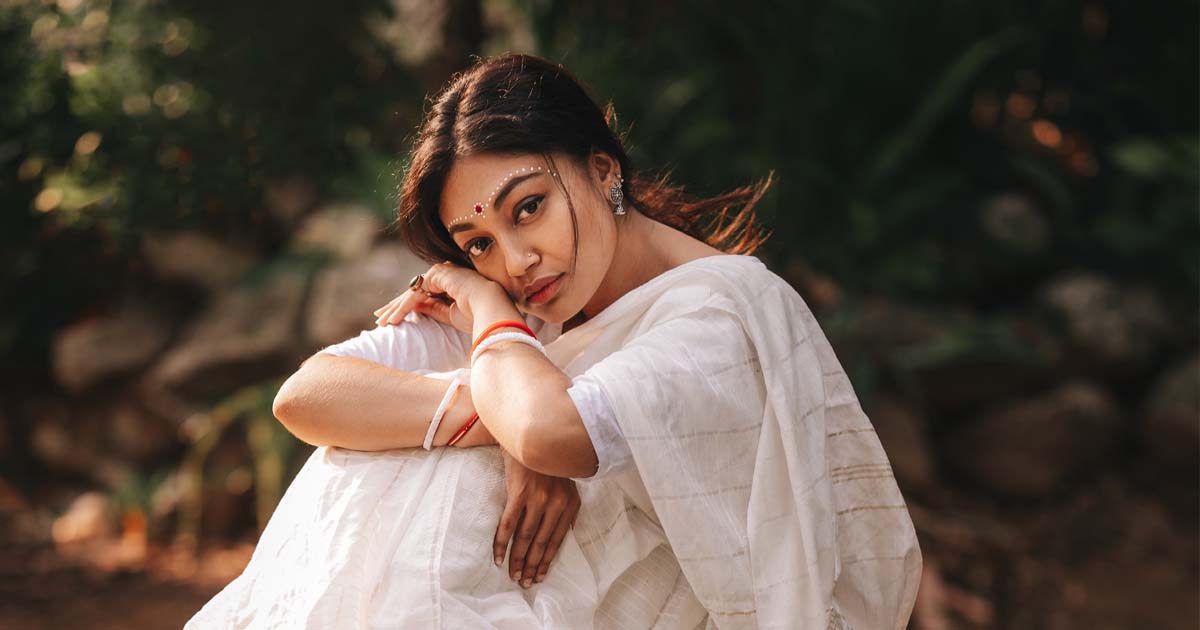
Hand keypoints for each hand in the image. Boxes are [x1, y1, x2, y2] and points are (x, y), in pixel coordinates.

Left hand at [373, 261, 503, 333]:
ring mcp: (440, 271)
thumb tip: (413, 309)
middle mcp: (443, 273)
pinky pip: (415, 294)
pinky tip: (393, 319)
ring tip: (383, 322)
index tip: (393, 319)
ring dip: (395, 308)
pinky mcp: (436, 275)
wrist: (491, 308)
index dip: (406, 306)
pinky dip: (403, 308)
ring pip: (412, 292)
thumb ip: (431, 308)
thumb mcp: (449, 314)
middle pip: (413, 291)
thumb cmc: (477, 314)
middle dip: (395, 306)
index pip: (423, 294)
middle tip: (380, 318)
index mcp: (449, 282)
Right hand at [494, 451, 579, 587]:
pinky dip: (502, 543)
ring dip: (517, 559)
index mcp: (570, 503)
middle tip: (523, 582)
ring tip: (512, 574)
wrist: (530, 435)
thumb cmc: (547, 461)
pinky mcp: (519, 492)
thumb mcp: (566, 482)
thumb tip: (569, 531)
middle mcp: (556, 503)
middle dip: (531, 565)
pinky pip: (508, 524)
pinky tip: (498, 557)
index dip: (547, 561)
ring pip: (526, 537)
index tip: (539, 576)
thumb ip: (568, 506)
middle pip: (542, 542)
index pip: (558, 540)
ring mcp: (538, 498)